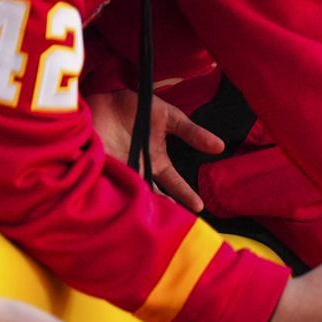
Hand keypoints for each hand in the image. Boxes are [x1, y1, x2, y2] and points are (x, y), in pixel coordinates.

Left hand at [87, 89, 225, 213]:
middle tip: (176, 221)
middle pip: (155, 197)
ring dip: (144, 205)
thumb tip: (220, 146)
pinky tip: (128, 206)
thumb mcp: (168, 116)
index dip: (186, 195)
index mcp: (156, 162)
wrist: (101, 100)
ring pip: (136, 196)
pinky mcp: (103, 171)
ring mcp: (122, 172)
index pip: (174, 185)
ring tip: (156, 216)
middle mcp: (140, 171)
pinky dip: (119, 197)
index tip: (199, 206)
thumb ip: (192, 132)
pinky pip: (113, 188)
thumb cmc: (134, 107)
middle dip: (165, 210)